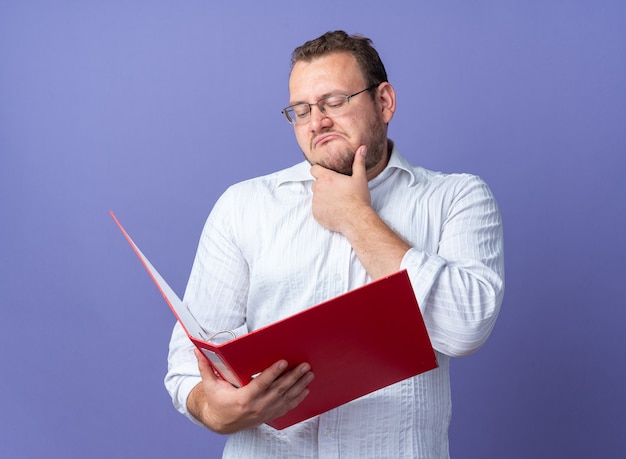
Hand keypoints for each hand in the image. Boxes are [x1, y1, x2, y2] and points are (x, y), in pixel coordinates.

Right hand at [188, 349, 313, 433]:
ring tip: (309, 374)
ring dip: (299, 386)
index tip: (283, 362)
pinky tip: (305, 389)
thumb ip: (205, 367)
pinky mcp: (270, 415)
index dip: (273, 373)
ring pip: (286, 398)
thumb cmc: (217, 400)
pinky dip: (297, 398)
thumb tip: (196, 349)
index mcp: (243, 398)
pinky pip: (287, 407)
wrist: (221, 422)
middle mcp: (256, 407)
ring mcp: (265, 413)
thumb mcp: (210, 385)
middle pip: (278, 390)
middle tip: (304, 366)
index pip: (261, 384)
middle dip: (293, 377)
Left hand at [310, 145, 372, 234]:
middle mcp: (318, 189)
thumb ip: (358, 162)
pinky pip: (317, 209)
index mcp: (326, 178)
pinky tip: (335, 211)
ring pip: (316, 197)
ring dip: (323, 198)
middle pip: (316, 184)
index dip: (319, 172)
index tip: (327, 176)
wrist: (356, 219)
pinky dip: (323, 210)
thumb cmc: (358, 198)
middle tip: (337, 192)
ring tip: (337, 202)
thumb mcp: (360, 178)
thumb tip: (362, 148)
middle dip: (323, 186)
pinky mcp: (316, 214)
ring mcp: (316, 202)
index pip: (313, 169)